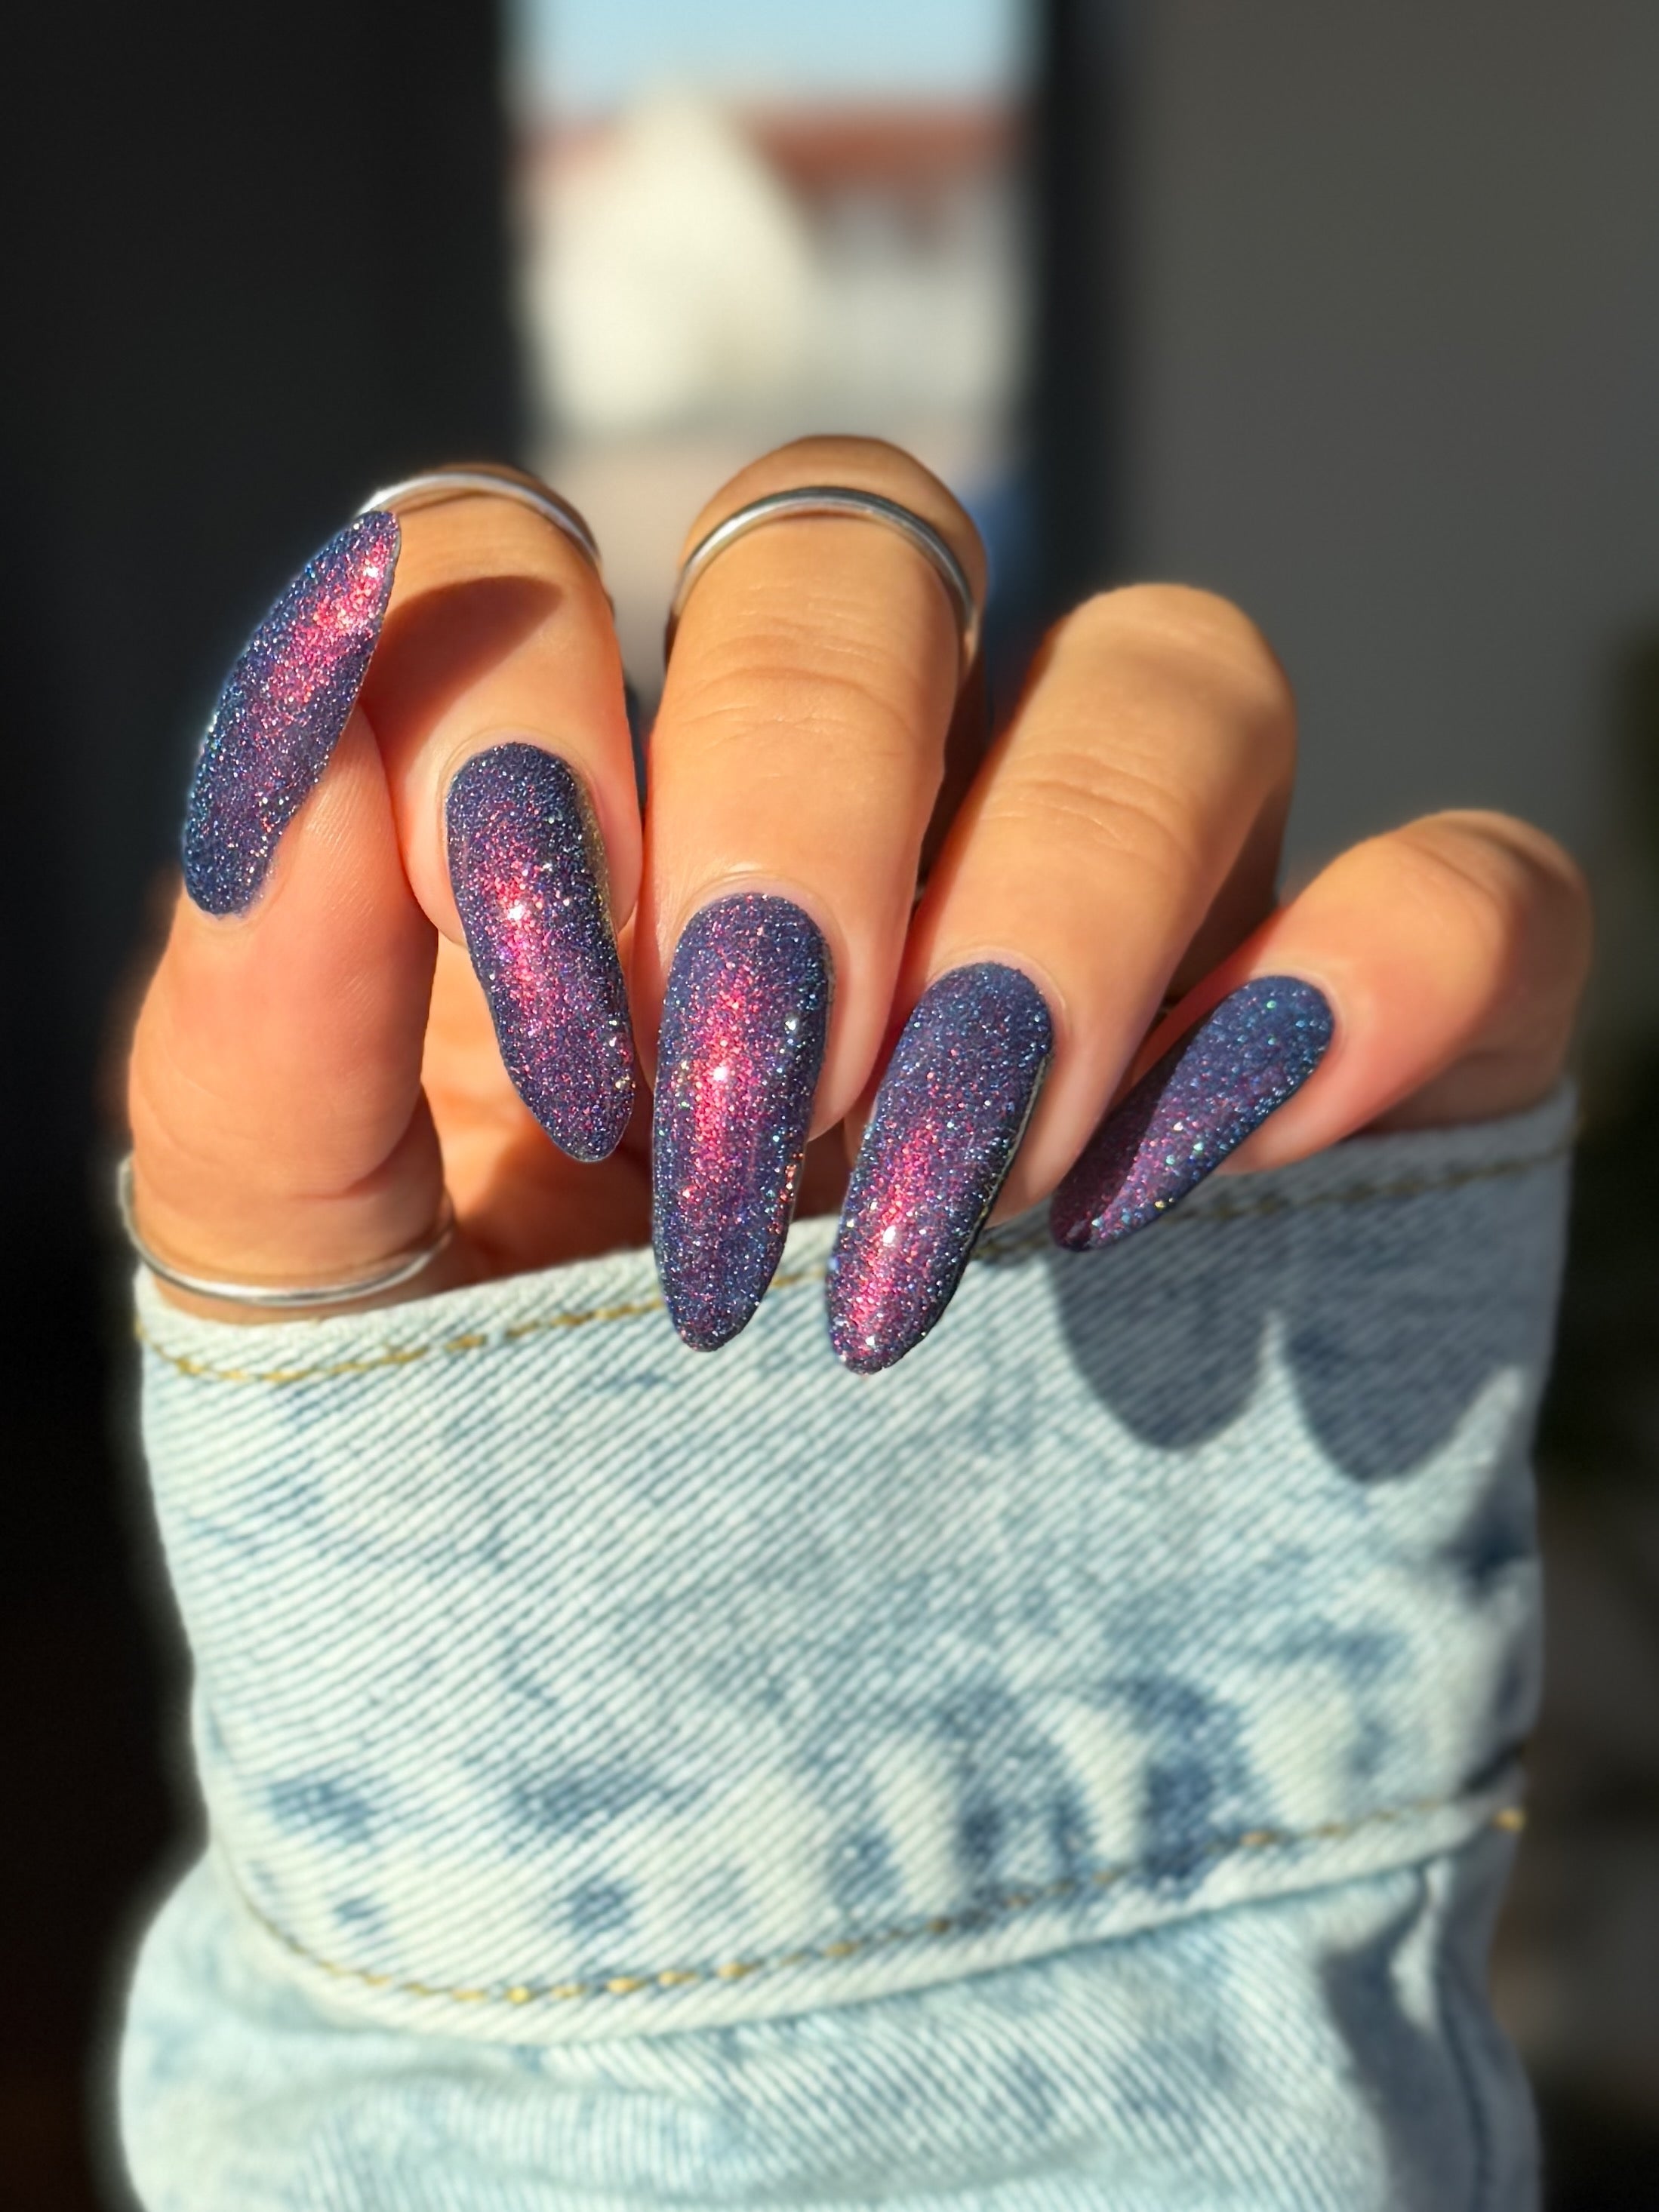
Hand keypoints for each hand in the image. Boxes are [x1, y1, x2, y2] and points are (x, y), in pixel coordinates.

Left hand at [127, 439, 1589, 1368]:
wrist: (738, 1774)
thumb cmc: (496, 1494)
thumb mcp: (321, 1295)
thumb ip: (262, 1005)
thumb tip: (307, 678)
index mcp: (588, 828)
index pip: (535, 562)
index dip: (528, 722)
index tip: (560, 1039)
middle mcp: (869, 818)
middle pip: (866, 557)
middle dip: (807, 804)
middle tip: (765, 1122)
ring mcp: (1131, 921)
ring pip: (1175, 676)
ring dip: (1066, 901)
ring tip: (970, 1196)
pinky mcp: (1356, 1062)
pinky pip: (1465, 893)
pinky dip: (1383, 971)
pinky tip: (1221, 1164)